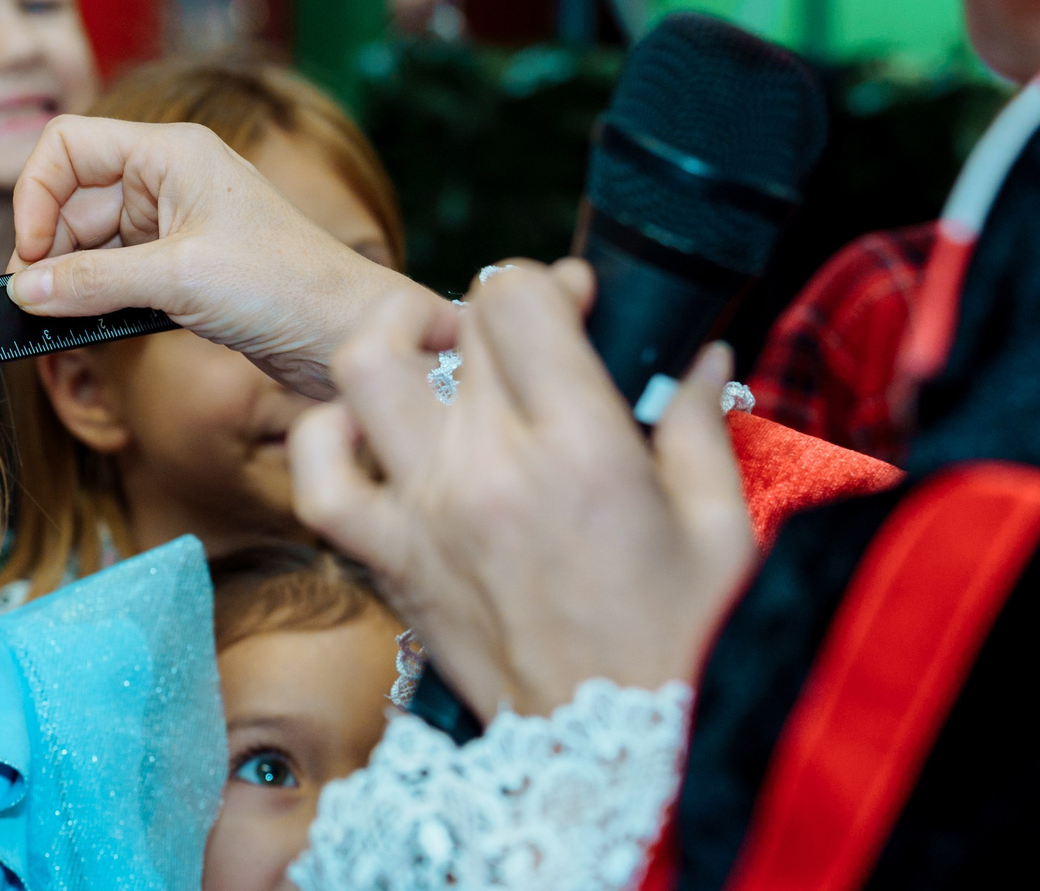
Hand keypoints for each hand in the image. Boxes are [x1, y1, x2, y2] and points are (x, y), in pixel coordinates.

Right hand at [5, 116, 435, 397]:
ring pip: (92, 239)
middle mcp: (169, 178)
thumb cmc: (284, 286)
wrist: (348, 333)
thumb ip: (91, 282)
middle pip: (74, 197)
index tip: (28, 252)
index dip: (36, 193)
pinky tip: (87, 323)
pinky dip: (96, 295)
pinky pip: (117, 271)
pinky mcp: (182, 267)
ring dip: (70, 276)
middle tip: (36, 299)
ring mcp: (175, 223)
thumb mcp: (178, 279)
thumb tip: (24, 290)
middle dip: (48, 246)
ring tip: (60, 318)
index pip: (69, 145)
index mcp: (171, 152)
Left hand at [290, 260, 757, 718]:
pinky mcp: (388, 559)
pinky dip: (325, 437)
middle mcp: (490, 469)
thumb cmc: (682, 642)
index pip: (516, 300)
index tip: (570, 305)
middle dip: (489, 312)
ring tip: (431, 354)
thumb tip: (702, 355)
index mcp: (582, 449)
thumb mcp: (722, 526)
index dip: (542, 284)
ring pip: (362, 371)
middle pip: (455, 327)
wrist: (620, 756)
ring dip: (391, 342)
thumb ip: (700, 425)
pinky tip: (365, 429)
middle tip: (523, 340)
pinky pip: (317, 476)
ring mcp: (425, 512)